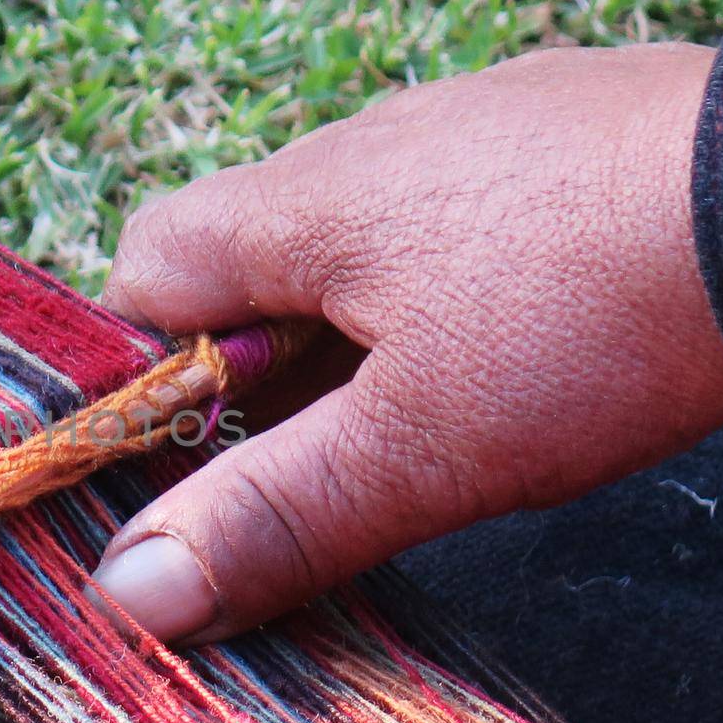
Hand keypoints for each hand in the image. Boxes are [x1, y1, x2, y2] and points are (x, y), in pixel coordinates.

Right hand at [93, 43, 722, 643]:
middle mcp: (365, 146)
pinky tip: (516, 349)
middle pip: (244, 266)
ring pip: (350, 250)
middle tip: (319, 468)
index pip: (144, 268)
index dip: (141, 371)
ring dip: (354, 341)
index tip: (195, 459)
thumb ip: (272, 514)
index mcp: (302, 202)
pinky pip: (444, 224)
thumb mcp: (422, 448)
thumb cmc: (594, 318)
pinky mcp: (550, 139)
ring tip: (425, 421)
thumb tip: (128, 592)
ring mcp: (464, 131)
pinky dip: (441, 297)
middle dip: (256, 376)